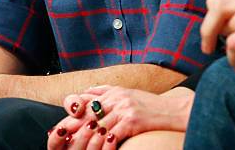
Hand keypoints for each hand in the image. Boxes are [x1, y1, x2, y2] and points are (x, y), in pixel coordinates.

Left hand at [47, 85, 193, 148]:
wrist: (175, 110)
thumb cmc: (150, 105)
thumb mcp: (127, 93)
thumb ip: (106, 91)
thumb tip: (85, 93)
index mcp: (112, 91)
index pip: (85, 103)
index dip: (71, 117)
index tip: (60, 129)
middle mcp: (115, 97)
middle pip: (88, 115)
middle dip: (74, 131)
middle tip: (63, 143)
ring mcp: (123, 108)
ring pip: (97, 128)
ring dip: (87, 143)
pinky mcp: (132, 120)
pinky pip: (112, 136)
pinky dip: (104, 147)